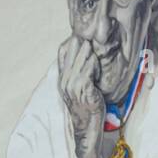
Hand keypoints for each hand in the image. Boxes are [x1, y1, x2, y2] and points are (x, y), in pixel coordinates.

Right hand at [57, 36, 104, 157]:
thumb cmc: (87, 108)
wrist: (88, 128)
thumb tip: (86, 58)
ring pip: (80, 61)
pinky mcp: (84, 91)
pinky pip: (88, 72)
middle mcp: (65, 82)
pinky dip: (93, 64)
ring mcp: (73, 86)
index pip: (61, 54)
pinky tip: (97, 59)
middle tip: (89, 30)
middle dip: (80, 42)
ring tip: (94, 40)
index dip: (70, 42)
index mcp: (62, 79)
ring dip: (87, 51)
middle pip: (70, 54)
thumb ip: (79, 75)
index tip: (79, 33)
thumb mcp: (79, 90)